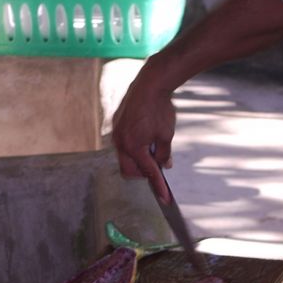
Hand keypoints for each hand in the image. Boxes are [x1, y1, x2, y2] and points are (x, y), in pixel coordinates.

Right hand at [111, 71, 175, 201]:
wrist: (149, 84)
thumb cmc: (159, 109)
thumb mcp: (166, 135)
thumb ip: (164, 154)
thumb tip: (164, 166)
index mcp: (134, 147)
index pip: (147, 172)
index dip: (158, 186)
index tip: (164, 197)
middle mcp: (121, 142)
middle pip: (129, 170)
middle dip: (143, 173)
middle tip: (157, 169)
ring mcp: (116, 133)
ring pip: (125, 157)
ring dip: (138, 159)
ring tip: (153, 149)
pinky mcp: (116, 125)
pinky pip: (123, 144)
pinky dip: (134, 147)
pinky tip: (145, 138)